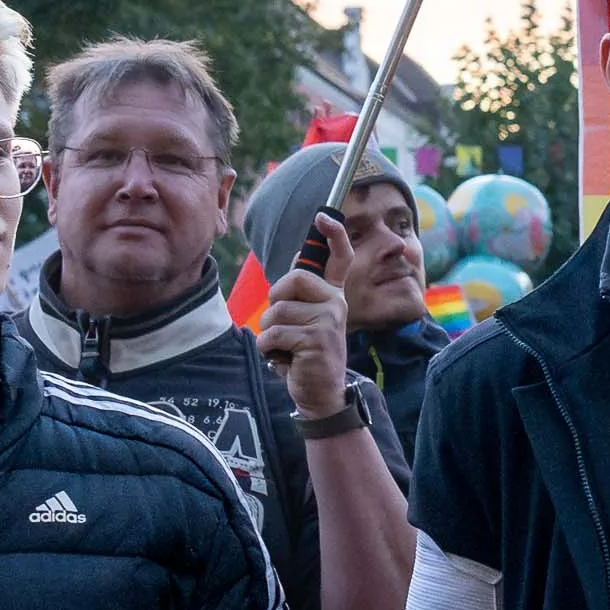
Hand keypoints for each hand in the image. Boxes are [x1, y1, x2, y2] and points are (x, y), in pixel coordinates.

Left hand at [257, 212, 351, 416]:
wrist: (320, 393)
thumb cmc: (305, 355)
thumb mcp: (304, 322)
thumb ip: (299, 296)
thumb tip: (298, 260)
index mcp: (332, 296)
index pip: (339, 258)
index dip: (334, 235)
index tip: (325, 216)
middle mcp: (336, 303)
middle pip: (291, 280)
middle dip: (275, 304)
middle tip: (285, 328)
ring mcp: (329, 320)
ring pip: (276, 313)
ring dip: (270, 336)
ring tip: (287, 350)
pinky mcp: (317, 339)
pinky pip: (273, 335)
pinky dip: (269, 352)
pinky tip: (286, 362)